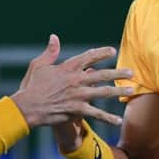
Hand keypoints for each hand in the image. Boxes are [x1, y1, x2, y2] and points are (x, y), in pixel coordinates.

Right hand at [11, 34, 133, 127]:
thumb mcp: (39, 65)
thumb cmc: (31, 86)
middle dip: (118, 73)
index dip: (101, 53)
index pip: (88, 57)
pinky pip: (95, 114)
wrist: (27, 107)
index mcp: (67, 67)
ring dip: (118, 92)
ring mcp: (77, 96)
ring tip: (131, 90)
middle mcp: (75, 80)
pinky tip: (118, 121)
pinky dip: (107, 118)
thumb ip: (50, 51)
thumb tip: (54, 37)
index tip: (112, 51)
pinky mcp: (76, 110)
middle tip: (131, 72)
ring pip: (103, 93)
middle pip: (101, 74)